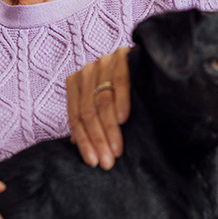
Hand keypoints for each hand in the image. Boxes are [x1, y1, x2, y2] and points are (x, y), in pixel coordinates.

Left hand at [66, 46, 130, 169]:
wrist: (142, 60)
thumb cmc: (117, 88)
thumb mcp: (99, 102)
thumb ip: (87, 118)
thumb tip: (75, 143)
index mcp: (75, 82)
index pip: (76, 116)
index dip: (84, 141)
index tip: (93, 162)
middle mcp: (86, 71)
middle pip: (88, 111)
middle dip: (97, 139)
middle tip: (107, 162)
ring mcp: (103, 62)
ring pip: (102, 100)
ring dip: (109, 128)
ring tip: (116, 150)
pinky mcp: (121, 56)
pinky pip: (120, 81)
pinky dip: (120, 101)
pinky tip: (122, 119)